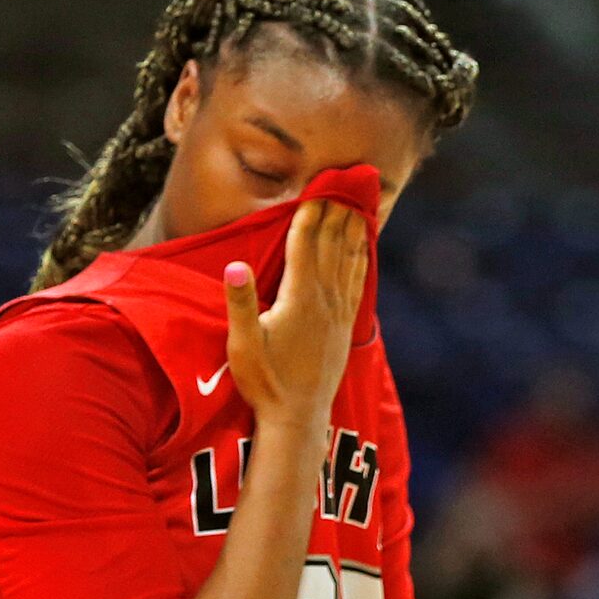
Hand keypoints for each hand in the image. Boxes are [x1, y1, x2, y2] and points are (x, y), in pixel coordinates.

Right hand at [221, 198, 367, 425]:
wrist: (298, 417)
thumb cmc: (264, 381)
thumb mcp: (243, 344)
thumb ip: (240, 303)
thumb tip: (234, 265)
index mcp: (298, 299)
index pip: (305, 245)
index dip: (311, 213)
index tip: (318, 184)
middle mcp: (323, 301)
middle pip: (331, 245)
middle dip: (337, 211)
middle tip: (347, 181)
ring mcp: (337, 313)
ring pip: (348, 260)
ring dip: (353, 230)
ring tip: (360, 203)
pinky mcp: (344, 327)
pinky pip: (356, 283)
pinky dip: (360, 259)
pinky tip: (364, 247)